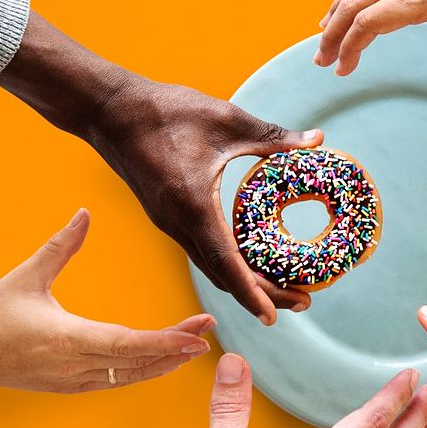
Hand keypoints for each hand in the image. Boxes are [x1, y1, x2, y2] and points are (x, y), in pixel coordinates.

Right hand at [0, 209, 213, 392]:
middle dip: (178, 346)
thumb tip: (85, 213)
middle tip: (209, 329)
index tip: (199, 335)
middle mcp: (76, 366)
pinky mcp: (71, 387)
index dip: (168, 341)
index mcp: (68, 339)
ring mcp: (75, 381)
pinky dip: (143, 370)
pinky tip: (162, 360)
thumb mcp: (25, 277)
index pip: (130, 344)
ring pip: (131, 376)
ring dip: (165, 362)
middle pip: (140, 361)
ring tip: (195, 344)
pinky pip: (117, 381)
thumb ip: (61, 245)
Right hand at [88, 77, 323, 324]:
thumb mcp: (227, 119)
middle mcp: (178, 224)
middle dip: (261, 295)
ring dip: (245, 282)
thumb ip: (273, 135)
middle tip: (302, 300)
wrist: (109, 109)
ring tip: (283, 287)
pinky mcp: (166, 217)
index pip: (227, 263)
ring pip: (210, 266)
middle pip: (222, 275)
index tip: (274, 317)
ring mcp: (169, 223)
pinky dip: (228, 264)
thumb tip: (317, 140)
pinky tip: (251, 260)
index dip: (252, 293)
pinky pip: (200, 251)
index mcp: (193, 205)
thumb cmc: (166, 111)